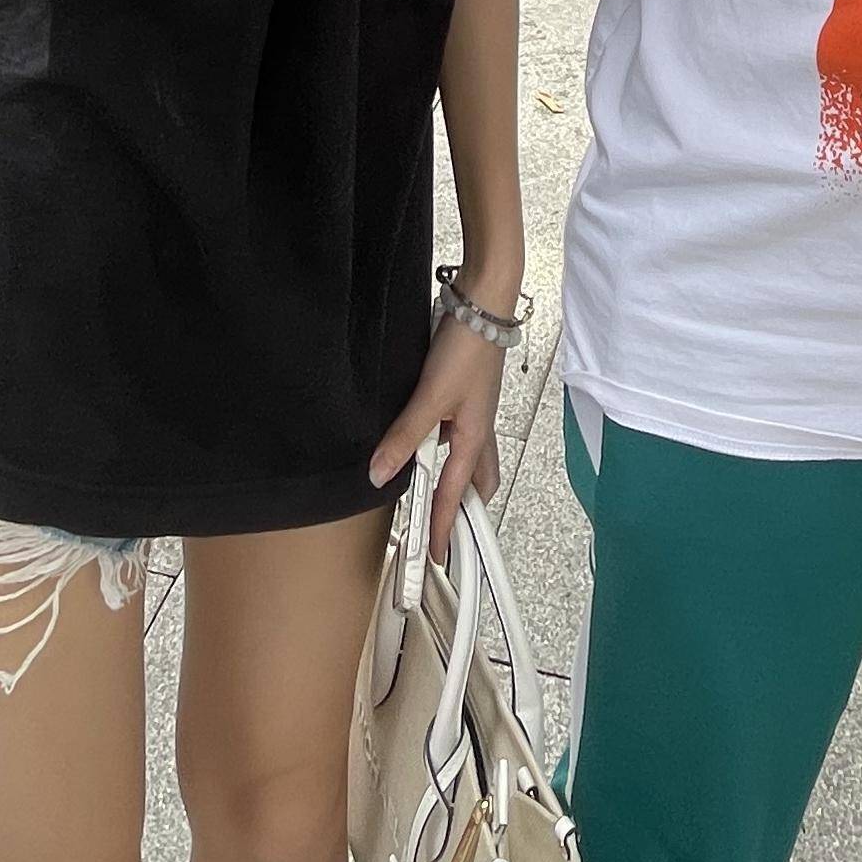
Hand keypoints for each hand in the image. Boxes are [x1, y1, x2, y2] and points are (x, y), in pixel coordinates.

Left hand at [370, 313, 509, 559]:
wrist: (483, 304)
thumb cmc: (466, 350)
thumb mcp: (430, 398)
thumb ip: (405, 438)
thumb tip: (379, 476)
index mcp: (473, 439)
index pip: (455, 495)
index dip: (444, 527)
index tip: (437, 557)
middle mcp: (476, 430)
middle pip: (476, 481)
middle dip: (464, 507)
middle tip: (445, 528)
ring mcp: (472, 411)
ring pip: (467, 457)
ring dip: (454, 476)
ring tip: (429, 489)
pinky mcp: (463, 392)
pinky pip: (455, 432)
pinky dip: (443, 446)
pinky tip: (424, 439)